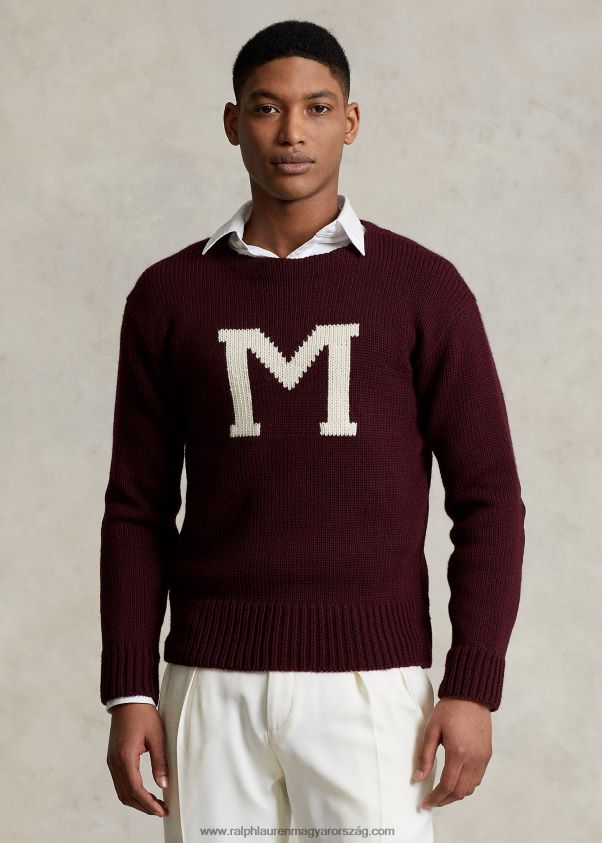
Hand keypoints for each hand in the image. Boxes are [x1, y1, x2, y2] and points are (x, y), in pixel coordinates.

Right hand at [106, 703, 169, 817]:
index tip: (161, 810)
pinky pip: (119, 782)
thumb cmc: (143, 714)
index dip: (149, 803)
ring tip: (154, 803)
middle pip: (126, 795)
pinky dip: (131, 791)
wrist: (128, 699)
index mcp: (125, 757)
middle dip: (143, 806)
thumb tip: (163, 784)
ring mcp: (112, 761)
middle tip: (160, 810)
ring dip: (136, 800)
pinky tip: (144, 791)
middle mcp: (115, 762)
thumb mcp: (157, 736)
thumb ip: (160, 762)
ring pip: (121, 791)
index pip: (136, 790)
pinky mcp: (113, 758)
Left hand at [412, 696, 491, 809]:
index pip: (447, 786)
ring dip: (456, 794)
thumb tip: (418, 778)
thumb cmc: (450, 709)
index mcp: (458, 753)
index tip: (425, 803)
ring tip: (442, 792)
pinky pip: (477, 779)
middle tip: (432, 801)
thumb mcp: (432, 730)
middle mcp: (473, 759)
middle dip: (445, 800)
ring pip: (470, 788)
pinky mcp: (487, 755)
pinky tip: (455, 780)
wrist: (471, 696)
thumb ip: (425, 756)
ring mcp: (482, 758)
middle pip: (460, 792)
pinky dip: (466, 785)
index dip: (435, 798)